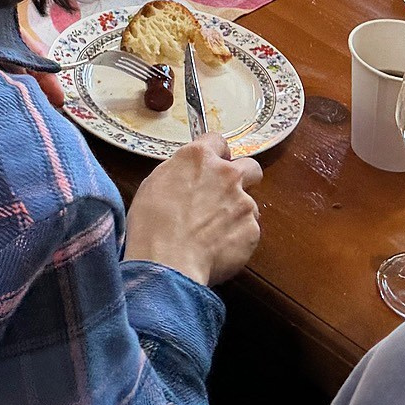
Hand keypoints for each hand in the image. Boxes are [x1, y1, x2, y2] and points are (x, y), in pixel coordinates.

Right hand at [123, 136, 262, 286]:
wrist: (167, 263)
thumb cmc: (152, 226)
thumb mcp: (154, 184)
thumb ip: (179, 172)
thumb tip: (186, 175)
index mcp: (198, 158)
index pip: (217, 141)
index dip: (215, 154)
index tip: (212, 165)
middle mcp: (226, 174)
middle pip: (250, 167)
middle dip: (242, 178)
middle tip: (226, 196)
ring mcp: (243, 202)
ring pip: (248, 204)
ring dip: (236, 215)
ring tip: (213, 233)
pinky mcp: (252, 230)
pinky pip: (249, 231)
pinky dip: (237, 239)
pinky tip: (217, 248)